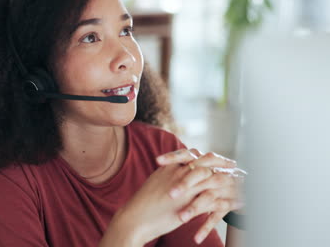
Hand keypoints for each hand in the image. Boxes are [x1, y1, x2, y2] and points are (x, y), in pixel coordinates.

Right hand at [106, 149, 235, 245]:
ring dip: (228, 181)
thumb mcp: (155, 183)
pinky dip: (225, 201)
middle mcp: (179, 174)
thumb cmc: (141, 204)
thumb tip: (174, 172)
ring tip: (239, 184)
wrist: (134, 219)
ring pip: (213, 180)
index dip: (208, 156)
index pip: (194, 155)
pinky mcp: (189, 205)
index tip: (219, 158)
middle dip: (222, 164)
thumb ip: (167, 175)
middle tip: (234, 165)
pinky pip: (212, 200)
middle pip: (207, 163)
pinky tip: (233, 204)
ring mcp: (185, 189)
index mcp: (171, 168)